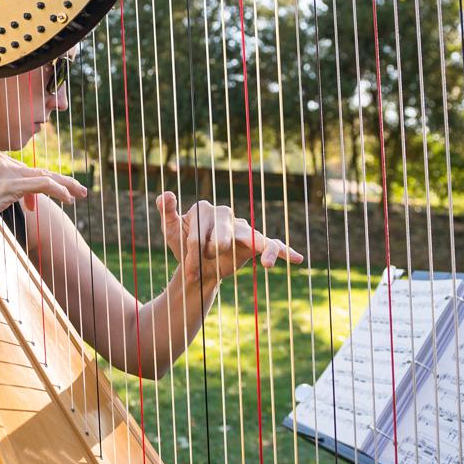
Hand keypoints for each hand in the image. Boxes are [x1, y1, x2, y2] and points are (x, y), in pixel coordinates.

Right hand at [0, 139, 87, 240]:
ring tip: (81, 194)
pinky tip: (68, 198)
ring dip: (66, 185)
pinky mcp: (7, 185)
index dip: (33, 185)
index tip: (36, 204)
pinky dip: (58, 190)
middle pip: (34, 171)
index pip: (19, 167)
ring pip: (42, 176)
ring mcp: (1, 170)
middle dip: (59, 183)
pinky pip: (41, 185)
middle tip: (79, 190)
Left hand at [155, 192, 302, 286]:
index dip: (192, 251)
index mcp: (205, 209)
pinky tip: (298, 259)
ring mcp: (241, 229)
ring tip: (267, 263)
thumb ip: (168, 213)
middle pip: (223, 234)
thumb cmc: (183, 247)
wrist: (198, 269)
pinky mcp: (253, 245)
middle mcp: (226, 215)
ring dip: (259, 248)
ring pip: (252, 235)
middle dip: (213, 252)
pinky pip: (272, 244)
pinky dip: (285, 251)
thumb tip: (165, 194)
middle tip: (206, 263)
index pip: (199, 231)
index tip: (187, 269)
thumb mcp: (171, 232)